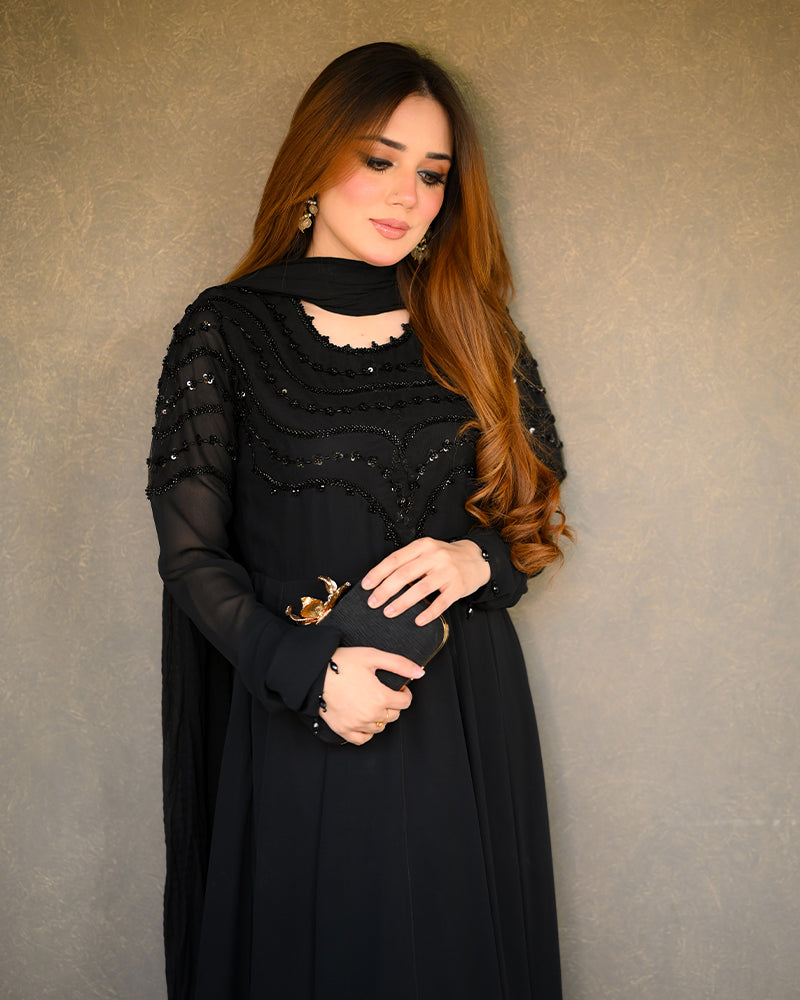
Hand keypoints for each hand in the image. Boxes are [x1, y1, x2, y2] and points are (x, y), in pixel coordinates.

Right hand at [321, 646, 422, 744]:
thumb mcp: (373, 656)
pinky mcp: (343, 730)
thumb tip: (420, 673)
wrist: (313, 673)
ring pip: (380, 727)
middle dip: (393, 704)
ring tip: (373, 703)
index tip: (398, 687)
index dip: (404, 693)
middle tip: (384, 692)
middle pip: (394, 715)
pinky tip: (364, 719)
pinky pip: (362, 739)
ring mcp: (356, 724)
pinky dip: (367, 732)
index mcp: (380, 697)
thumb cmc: (342, 662)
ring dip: (381, 717)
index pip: (405, 702)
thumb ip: (399, 664)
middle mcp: (371, 715)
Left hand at [361, 537, 490, 625]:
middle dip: (385, 590)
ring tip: (388, 612)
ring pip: (420, 588)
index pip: (396, 559)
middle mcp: (435, 556)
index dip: (378, 572)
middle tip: (373, 602)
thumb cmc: (446, 558)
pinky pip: (441, 602)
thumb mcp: (428, 551)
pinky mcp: (458, 587)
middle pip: (405, 574)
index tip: (366, 585)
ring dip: (402, 602)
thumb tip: (382, 579)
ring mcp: (447, 572)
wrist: (478, 559)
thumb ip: (409, 561)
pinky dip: (428, 613)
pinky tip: (418, 620)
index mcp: (423, 546)